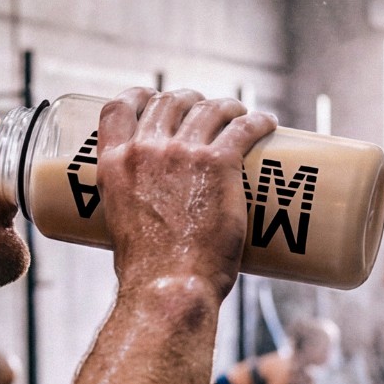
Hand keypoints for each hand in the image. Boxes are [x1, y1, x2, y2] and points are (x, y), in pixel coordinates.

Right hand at [96, 89, 276, 301]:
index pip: (118, 108)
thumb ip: (130, 208)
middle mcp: (145, 150)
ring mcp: (183, 153)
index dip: (137, 96)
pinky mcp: (219, 163)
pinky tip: (268, 122)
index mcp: (114, 164)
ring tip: (239, 113)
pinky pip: (244, 127)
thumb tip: (151, 217)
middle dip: (189, 100)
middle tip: (204, 111)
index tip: (151, 97)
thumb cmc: (146, 272)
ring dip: (226, 105)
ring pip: (209, 109)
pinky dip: (258, 121)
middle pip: (169, 102)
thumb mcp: (118, 227)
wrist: (167, 287)